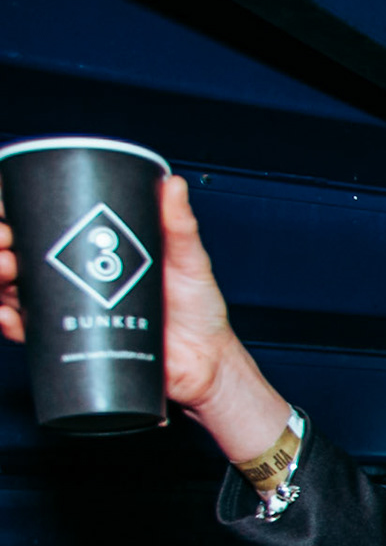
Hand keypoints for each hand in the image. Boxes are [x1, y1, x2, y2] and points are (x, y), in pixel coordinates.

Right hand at [2, 177, 250, 412]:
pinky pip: (29, 332)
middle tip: (4, 242)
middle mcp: (75, 278)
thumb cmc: (198, 310)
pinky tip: (7, 314)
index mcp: (94, 250)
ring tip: (6, 270)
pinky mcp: (72, 342)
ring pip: (15, 289)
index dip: (13, 214)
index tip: (4, 204)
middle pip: (18, 254)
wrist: (205, 361)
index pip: (41, 225)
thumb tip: (173, 184)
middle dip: (0, 244)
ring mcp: (70, 309)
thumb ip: (180, 226)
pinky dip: (9, 322)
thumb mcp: (190, 261)